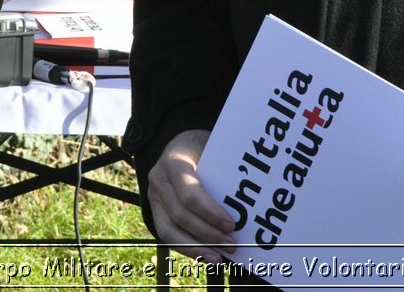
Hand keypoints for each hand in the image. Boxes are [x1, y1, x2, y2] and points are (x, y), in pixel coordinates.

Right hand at [146, 129, 234, 264]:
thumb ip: (224, 174)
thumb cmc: (203, 150)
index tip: (231, 225)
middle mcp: (159, 181)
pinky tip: (206, 256)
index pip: (190, 193)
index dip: (210, 212)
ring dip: (196, 247)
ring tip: (219, 258)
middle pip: (180, 215)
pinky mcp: (156, 211)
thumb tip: (250, 206)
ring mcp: (154, 197)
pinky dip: (187, 249)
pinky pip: (167, 235)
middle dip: (207, 234)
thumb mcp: (213, 152)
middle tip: (232, 245)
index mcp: (173, 163)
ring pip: (169, 230)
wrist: (180, 145)